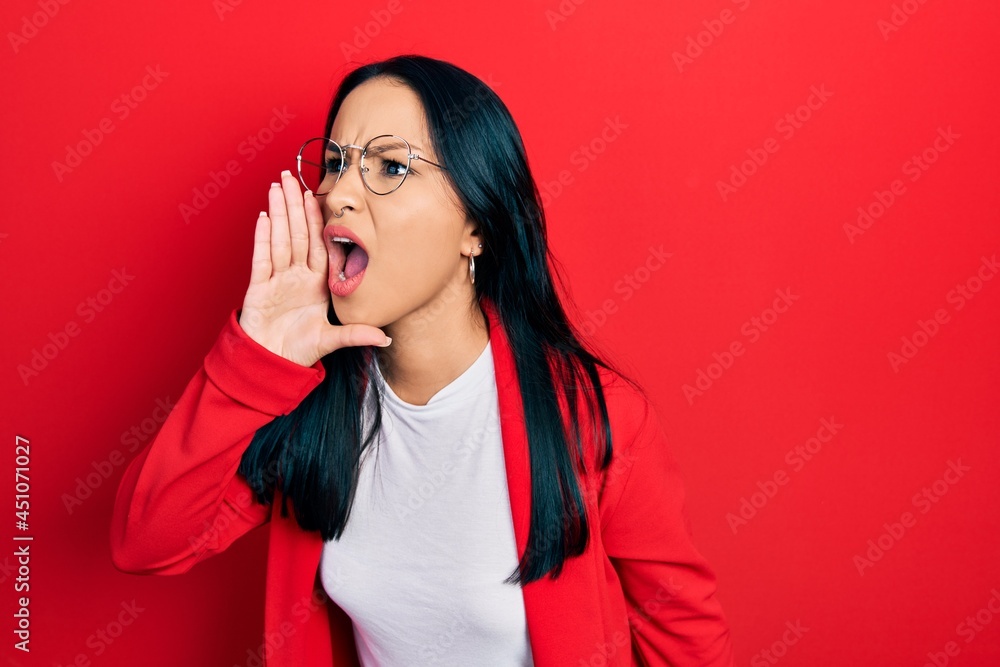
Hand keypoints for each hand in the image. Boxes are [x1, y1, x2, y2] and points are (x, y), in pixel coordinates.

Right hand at [237, 170, 390, 366]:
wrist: (271, 365)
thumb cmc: (300, 351)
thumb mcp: (332, 340)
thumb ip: (356, 334)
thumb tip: (386, 338)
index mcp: (316, 283)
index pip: (318, 245)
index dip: (318, 220)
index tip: (319, 196)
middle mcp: (296, 277)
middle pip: (297, 234)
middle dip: (295, 205)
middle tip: (292, 176)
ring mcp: (277, 280)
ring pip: (279, 239)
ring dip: (279, 212)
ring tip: (278, 186)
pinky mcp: (259, 288)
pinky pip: (262, 258)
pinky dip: (263, 237)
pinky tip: (264, 216)